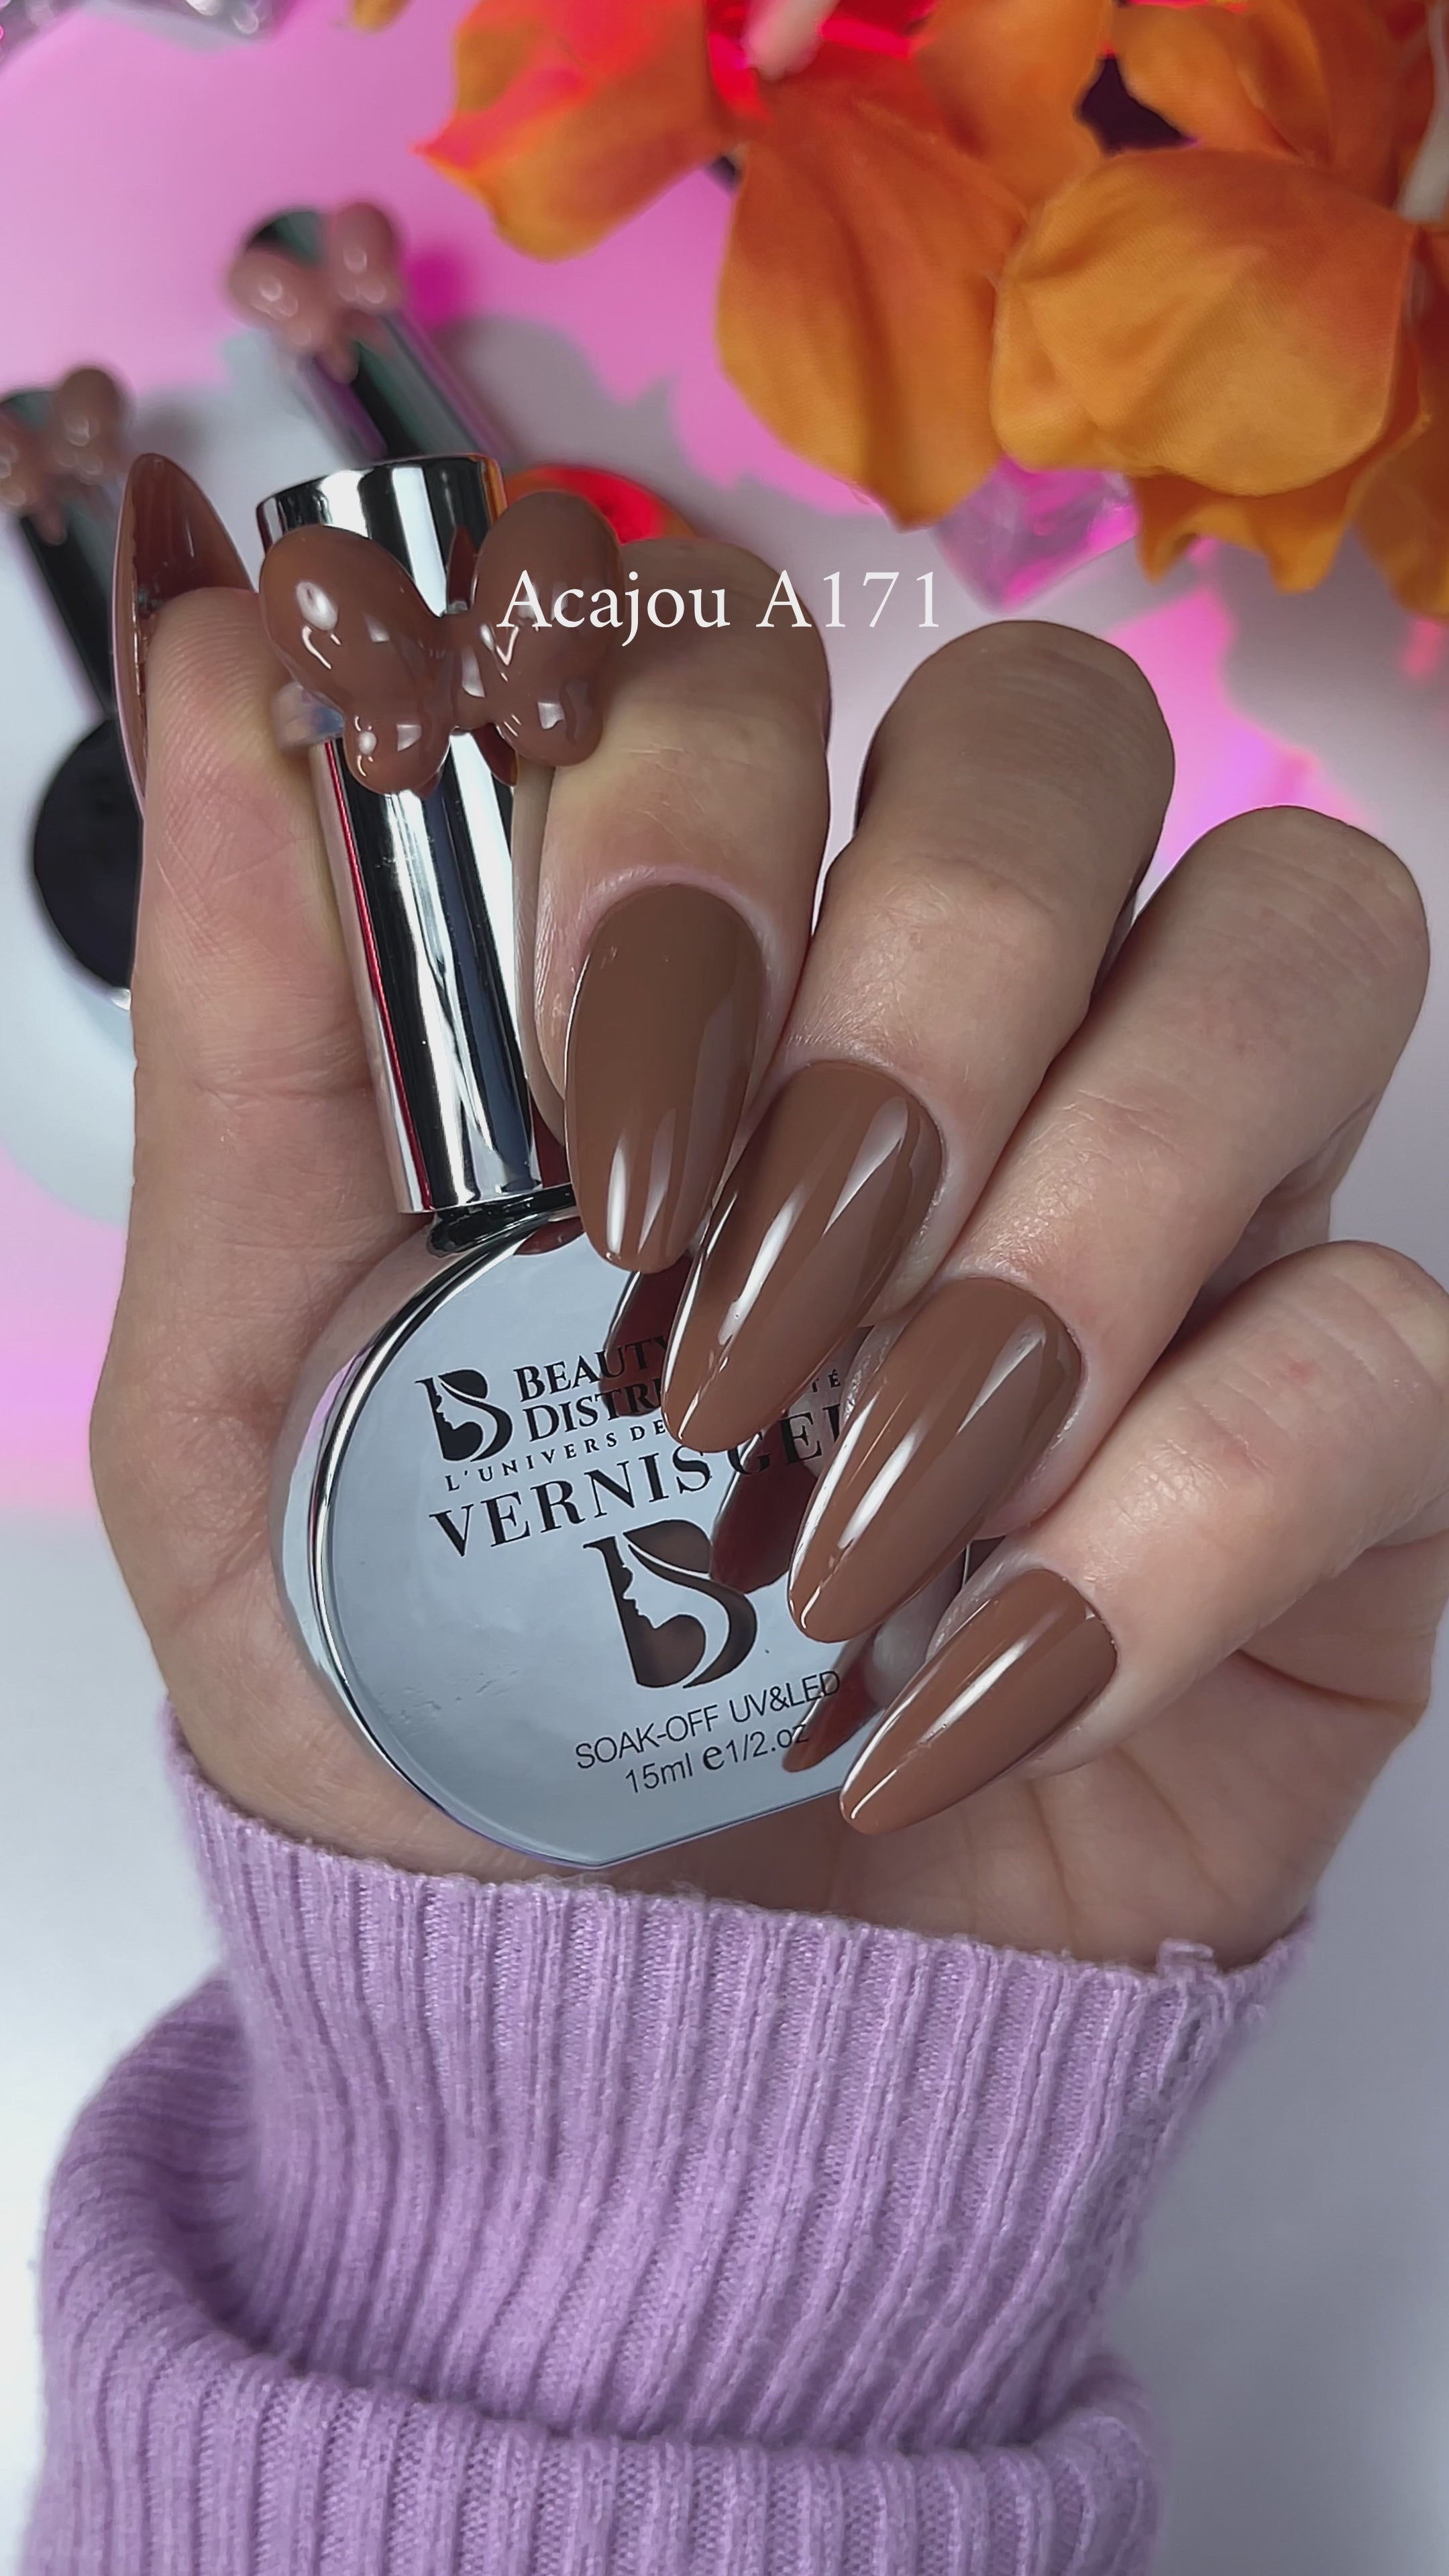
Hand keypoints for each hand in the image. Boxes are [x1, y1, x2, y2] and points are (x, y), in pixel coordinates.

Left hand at [93, 531, 1448, 1969]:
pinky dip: (1161, 1527)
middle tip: (725, 1293)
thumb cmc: (435, 1667)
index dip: (688, 785)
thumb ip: (256, 1029)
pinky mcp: (1344, 1436)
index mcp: (721, 962)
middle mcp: (984, 1023)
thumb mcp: (253, 1377)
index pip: (764, 662)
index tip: (579, 1093)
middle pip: (1060, 742)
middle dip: (908, 975)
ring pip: (1299, 948)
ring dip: (1064, 1215)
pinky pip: (1375, 1353)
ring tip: (842, 1505)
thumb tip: (250, 657)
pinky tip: (957, 1691)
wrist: (619, 1986)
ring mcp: (1190, 1199)